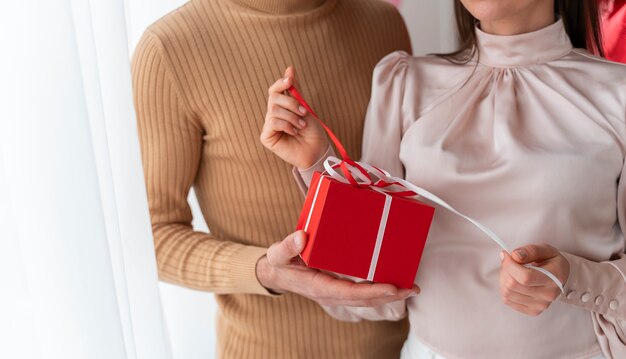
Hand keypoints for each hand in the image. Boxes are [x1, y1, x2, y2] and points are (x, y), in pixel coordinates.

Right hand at [256, 230, 418, 306]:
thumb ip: (287, 246)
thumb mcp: (278, 253)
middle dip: (390, 296)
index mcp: (319, 287)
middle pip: (365, 299)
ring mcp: (337, 292)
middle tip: (412, 288)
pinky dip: (380, 290)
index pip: (350, 293)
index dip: (372, 291)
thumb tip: (302, 237)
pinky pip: (363, 292)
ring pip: (367, 298)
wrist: (277, 274)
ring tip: (411, 287)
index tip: (392, 287)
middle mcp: (331, 293)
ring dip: (390, 295)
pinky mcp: (340, 288)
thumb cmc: (280, 263)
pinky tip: (395, 282)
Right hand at [260, 67, 328, 168]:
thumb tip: (289, 68)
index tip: (290, 81)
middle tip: (304, 113)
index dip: (280, 83)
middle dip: (291, 103)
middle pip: (273, 98)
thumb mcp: (305, 107)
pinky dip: (286, 125)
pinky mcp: (266, 137)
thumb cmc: (312, 132)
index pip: (274, 90)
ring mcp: (269, 126)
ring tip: (301, 126)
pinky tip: (294, 132)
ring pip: (274, 110)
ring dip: (292, 117)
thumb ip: (295, 90)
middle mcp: (273, 115)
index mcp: (282, 107)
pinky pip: (273, 123)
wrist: (316, 151)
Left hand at [499, 244, 568, 315]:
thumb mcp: (545, 250)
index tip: (506, 255)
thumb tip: (515, 256)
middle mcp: (548, 295)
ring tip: (511, 271)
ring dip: (503, 279)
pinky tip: (512, 281)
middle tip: (509, 262)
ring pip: (507, 293)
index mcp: (554, 278)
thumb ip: (531, 250)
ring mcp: (540, 305)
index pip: (525, 277)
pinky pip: (507, 300)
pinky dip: (504, 289)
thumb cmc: (551, 261)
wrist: (559, 277)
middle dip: (506, 270)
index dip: (510, 265)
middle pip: (513, 285)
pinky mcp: (532, 310)